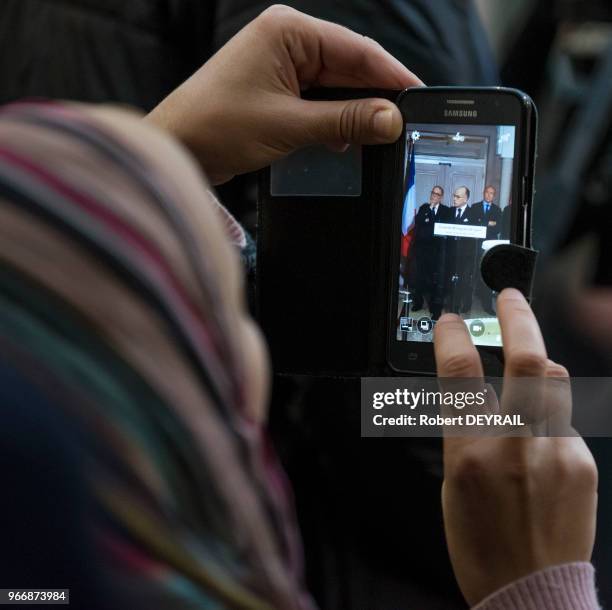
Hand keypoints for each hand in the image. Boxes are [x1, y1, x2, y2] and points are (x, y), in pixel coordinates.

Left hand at [145, 5, 421, 183]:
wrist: (177, 147)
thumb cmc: (217, 125)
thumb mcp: (289, 125)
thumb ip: (344, 121)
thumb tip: (389, 120)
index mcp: (289, 31)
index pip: (357, 50)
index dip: (392, 76)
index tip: (419, 99)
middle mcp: (288, 42)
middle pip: (349, 68)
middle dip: (374, 99)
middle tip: (403, 126)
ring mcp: (282, 66)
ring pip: (335, 88)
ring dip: (353, 114)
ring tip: (377, 138)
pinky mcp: (278, 90)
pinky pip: (318, 102)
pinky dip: (332, 122)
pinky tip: (344, 141)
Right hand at [433, 288, 597, 605]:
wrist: (532, 593)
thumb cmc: (480, 545)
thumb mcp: (452, 483)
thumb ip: (464, 432)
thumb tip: (473, 395)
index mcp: (470, 453)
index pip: (460, 374)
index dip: (453, 336)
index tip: (450, 322)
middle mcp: (516, 445)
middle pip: (526, 360)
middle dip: (517, 317)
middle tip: (510, 297)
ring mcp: (556, 452)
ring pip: (553, 381)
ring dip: (537, 363)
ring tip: (525, 363)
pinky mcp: (582, 463)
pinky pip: (564, 421)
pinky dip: (548, 418)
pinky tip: (538, 443)